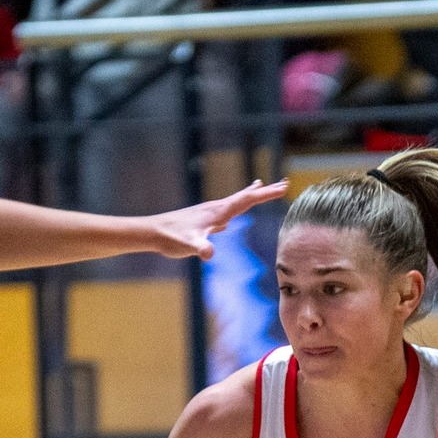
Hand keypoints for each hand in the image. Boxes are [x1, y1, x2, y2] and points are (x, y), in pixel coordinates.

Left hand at [147, 178, 287, 259]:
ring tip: (262, 187)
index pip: (247, 200)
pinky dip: (237, 205)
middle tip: (284, 184)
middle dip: (266, 191)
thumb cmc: (171, 238)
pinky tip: (235, 210)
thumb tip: (209, 253)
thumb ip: (200, 248)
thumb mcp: (188, 245)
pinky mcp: (205, 219)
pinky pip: (227, 209)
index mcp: (218, 212)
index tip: (284, 187)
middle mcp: (216, 208)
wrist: (152, 232)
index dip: (266, 194)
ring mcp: (210, 212)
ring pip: (236, 201)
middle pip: (246, 197)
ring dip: (252, 195)